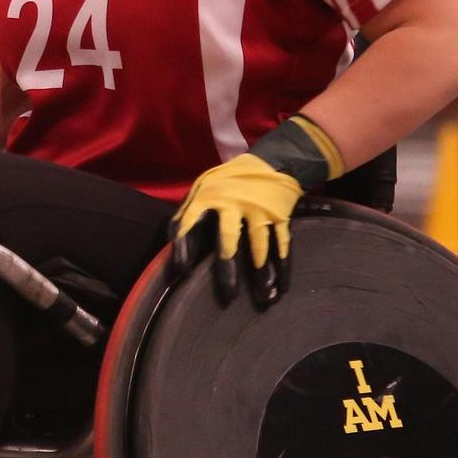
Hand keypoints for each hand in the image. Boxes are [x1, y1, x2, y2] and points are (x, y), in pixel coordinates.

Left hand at [168, 153, 303, 305]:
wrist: (271, 162)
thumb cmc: (228, 182)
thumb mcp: (204, 188)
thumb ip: (190, 213)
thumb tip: (175, 246)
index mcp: (208, 196)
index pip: (190, 222)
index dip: (184, 247)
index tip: (182, 270)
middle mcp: (232, 202)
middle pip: (229, 239)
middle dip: (228, 268)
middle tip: (229, 295)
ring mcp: (259, 208)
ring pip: (259, 243)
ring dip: (262, 271)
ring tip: (263, 295)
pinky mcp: (280, 214)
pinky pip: (281, 241)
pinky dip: (282, 263)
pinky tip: (281, 284)